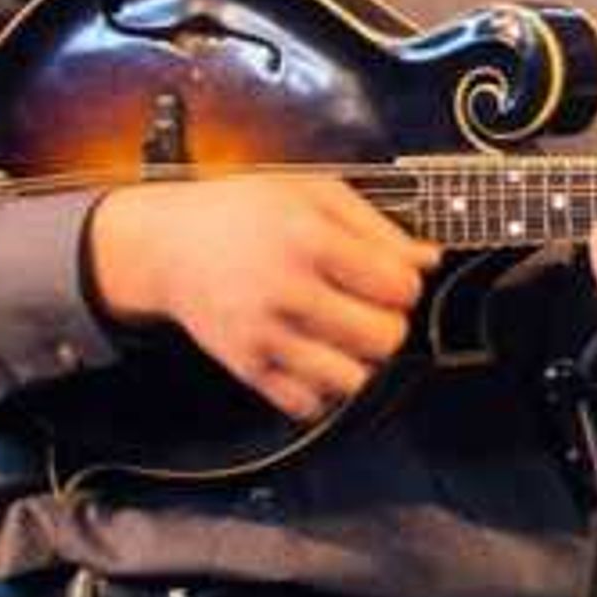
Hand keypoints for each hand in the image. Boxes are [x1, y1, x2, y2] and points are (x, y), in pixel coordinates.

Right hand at [83, 174, 437, 422]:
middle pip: (384, 337)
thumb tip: (429, 259)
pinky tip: (318, 356)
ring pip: (351, 380)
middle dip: (390, 324)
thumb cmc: (246, 212)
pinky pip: (307, 403)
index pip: (398, 286)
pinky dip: (323, 389)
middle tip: (371, 308)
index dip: (406, 283)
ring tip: (346, 336)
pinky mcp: (246, 366)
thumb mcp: (314, 192)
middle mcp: (286, 290)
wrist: (167, 245)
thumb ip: (378, 226)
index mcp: (309, 240)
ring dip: (360, 361)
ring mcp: (264, 334)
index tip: (390, 277)